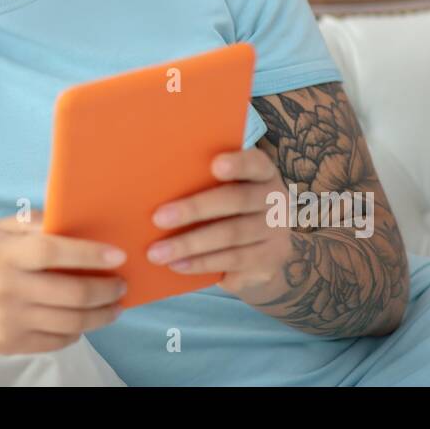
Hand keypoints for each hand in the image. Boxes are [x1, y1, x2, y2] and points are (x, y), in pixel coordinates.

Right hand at [0, 211, 126, 354]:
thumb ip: (32, 225)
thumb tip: (75, 220)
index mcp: (4, 253)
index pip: (53, 251)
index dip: (90, 254)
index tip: (118, 255)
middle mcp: (7, 287)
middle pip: (71, 292)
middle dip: (106, 290)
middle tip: (121, 285)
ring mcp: (8, 320)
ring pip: (70, 322)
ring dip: (101, 315)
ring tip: (113, 306)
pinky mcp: (9, 344)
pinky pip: (56, 342)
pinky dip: (77, 332)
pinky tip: (84, 321)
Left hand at [146, 147, 292, 300]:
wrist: (262, 248)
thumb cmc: (230, 206)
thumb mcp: (226, 188)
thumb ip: (204, 179)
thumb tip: (153, 180)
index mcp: (263, 173)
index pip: (255, 163)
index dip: (238, 164)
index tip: (215, 164)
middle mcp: (275, 201)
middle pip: (236, 201)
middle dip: (194, 209)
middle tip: (158, 218)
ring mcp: (276, 234)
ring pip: (231, 237)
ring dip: (190, 245)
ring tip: (157, 252)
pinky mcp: (269, 263)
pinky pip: (232, 263)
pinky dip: (201, 264)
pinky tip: (177, 265)